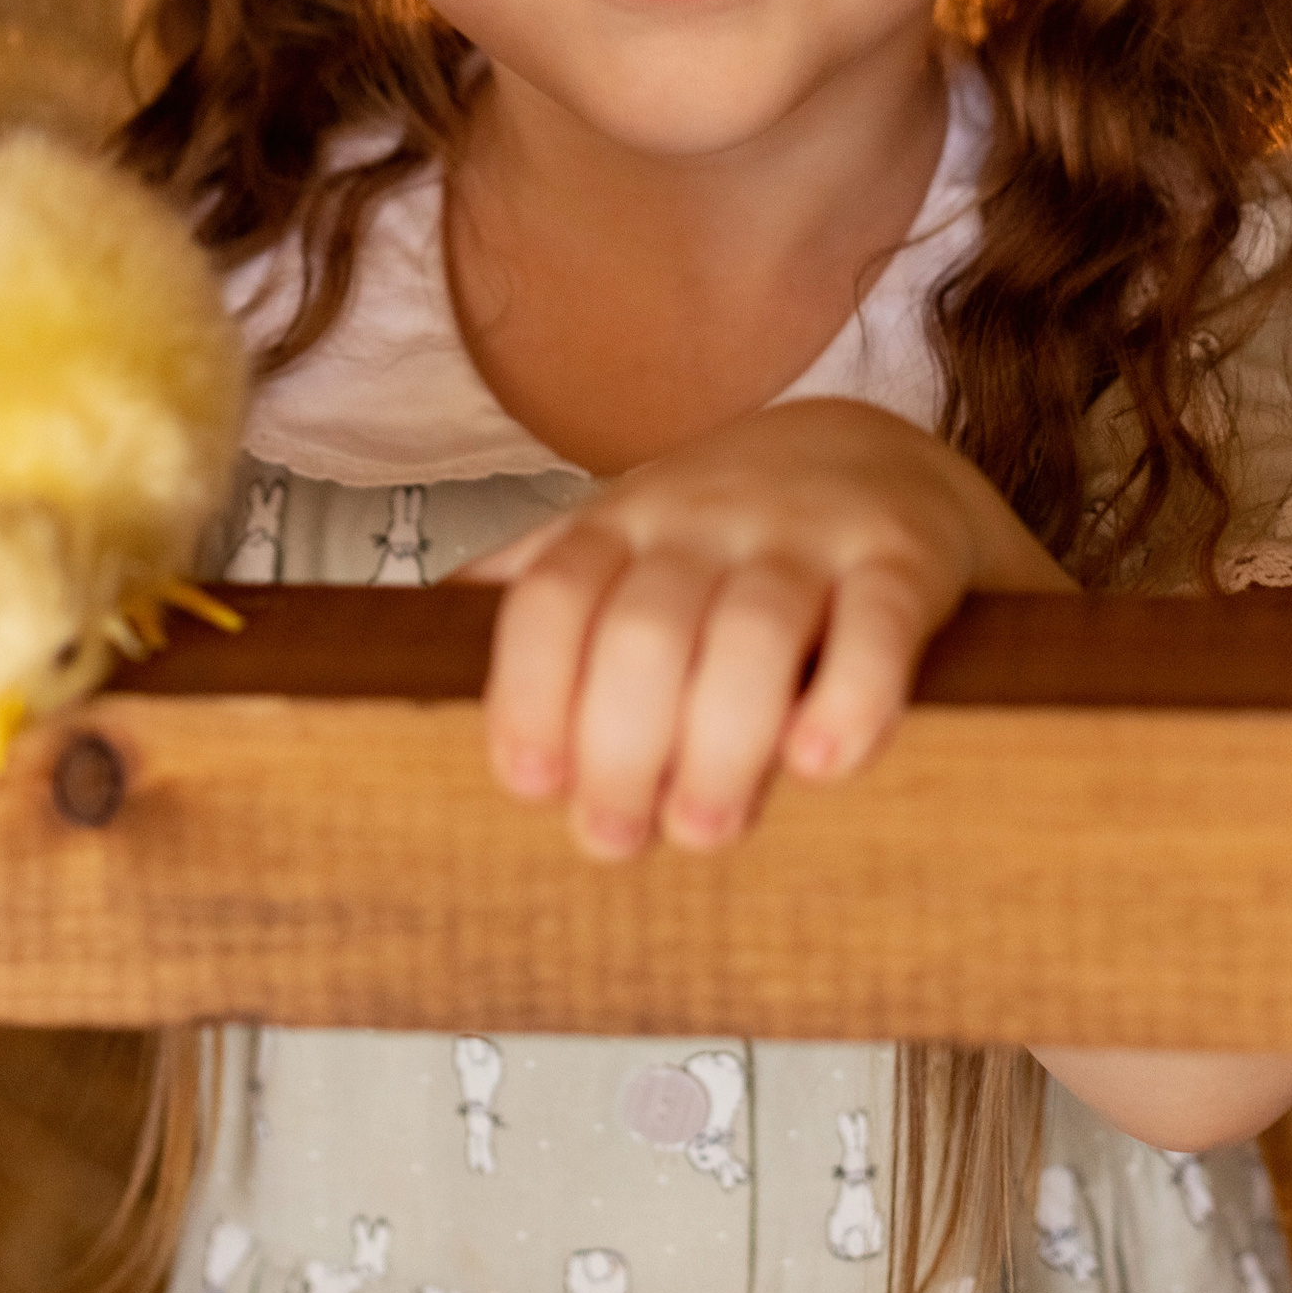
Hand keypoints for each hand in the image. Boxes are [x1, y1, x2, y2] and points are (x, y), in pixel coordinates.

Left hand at [458, 397, 1073, 859]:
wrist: (885, 453)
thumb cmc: (727, 534)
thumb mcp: (620, 539)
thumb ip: (530, 592)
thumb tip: (387, 656)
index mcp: (622, 525)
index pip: (553, 596)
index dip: (530, 693)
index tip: (528, 786)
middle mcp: (706, 520)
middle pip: (645, 630)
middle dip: (621, 749)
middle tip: (621, 838)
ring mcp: (809, 535)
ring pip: (754, 631)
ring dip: (722, 745)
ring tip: (709, 827)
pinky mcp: (904, 559)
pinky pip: (880, 623)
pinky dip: (850, 700)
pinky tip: (822, 762)